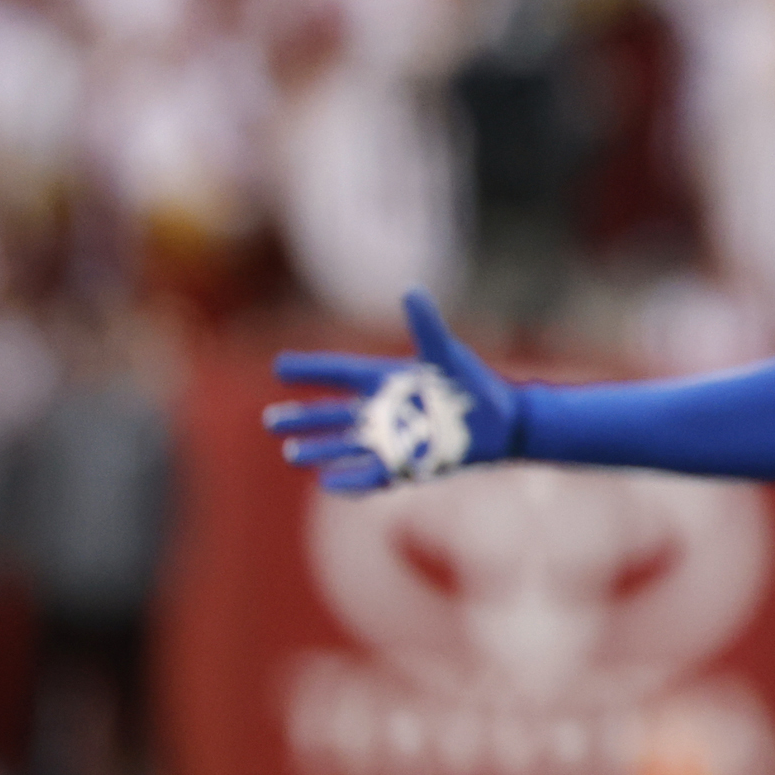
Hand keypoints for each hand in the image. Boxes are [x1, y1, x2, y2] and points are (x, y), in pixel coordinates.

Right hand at [263, 291, 524, 491]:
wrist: (503, 424)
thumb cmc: (474, 384)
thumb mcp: (446, 355)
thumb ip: (426, 328)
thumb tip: (411, 290)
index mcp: (387, 379)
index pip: (341, 373)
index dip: (311, 370)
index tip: (279, 368)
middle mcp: (384, 410)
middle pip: (334, 414)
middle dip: (304, 418)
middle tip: (271, 421)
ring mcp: (393, 439)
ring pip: (347, 445)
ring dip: (320, 449)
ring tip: (291, 454)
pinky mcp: (408, 464)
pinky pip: (373, 475)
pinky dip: (352, 480)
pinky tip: (329, 483)